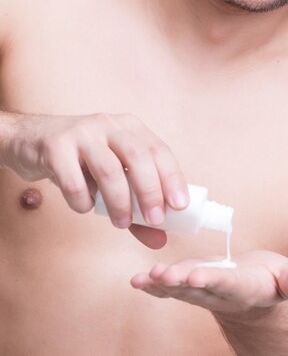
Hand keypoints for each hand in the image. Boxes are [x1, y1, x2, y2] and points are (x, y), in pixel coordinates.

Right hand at [3, 112, 187, 227]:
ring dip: (119, 201)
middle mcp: (109, 125)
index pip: (159, 150)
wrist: (30, 141)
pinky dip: (83, 200)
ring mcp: (82, 132)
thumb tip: (161, 239)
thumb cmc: (80, 162)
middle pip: (138, 156)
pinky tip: (85, 207)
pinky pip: (74, 179)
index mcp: (130, 127)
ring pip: (109, 168)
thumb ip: (135, 207)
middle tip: (156, 220)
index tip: (180, 206)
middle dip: (150, 190)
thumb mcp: (111, 179)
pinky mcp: (56, 146)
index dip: (172, 178)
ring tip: (121, 223)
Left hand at [130, 250, 287, 314]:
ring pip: (181, 290)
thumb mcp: (287, 278)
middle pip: (198, 290)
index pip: (227, 285)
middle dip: (180, 283)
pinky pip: (170, 289)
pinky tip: (136, 281)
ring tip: (144, 278)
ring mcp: (203, 294)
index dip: (212, 281)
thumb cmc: (269, 281)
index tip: (196, 276)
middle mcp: (220, 295)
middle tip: (162, 276)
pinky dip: (153, 286)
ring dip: (162, 284)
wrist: (252, 297)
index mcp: (245, 289)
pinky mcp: (191, 289)